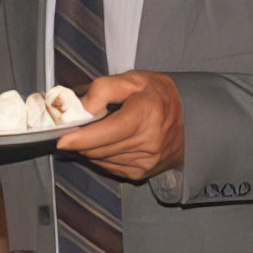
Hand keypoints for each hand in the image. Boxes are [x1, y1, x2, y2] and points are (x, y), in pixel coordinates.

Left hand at [55, 71, 184, 181]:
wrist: (190, 117)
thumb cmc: (157, 93)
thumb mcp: (133, 79)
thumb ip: (105, 88)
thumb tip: (82, 108)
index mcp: (146, 113)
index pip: (108, 131)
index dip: (82, 138)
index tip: (61, 139)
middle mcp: (149, 141)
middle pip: (100, 148)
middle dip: (81, 140)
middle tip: (74, 127)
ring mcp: (147, 161)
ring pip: (102, 160)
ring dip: (90, 148)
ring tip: (94, 132)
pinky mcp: (143, 173)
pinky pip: (110, 167)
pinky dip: (101, 156)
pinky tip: (106, 142)